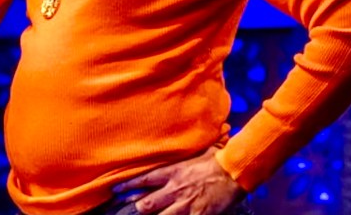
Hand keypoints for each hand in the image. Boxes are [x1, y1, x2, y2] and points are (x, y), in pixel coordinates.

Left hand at [111, 147, 244, 214]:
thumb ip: (180, 153)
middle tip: (131, 210)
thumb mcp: (193, 152)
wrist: (234, 171)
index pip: (143, 180)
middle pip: (147, 204)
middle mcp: (174, 189)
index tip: (116, 190)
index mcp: (172, 172)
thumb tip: (174, 142)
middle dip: (138, 208)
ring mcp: (185, 204)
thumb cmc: (215, 158)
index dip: (128, 186)